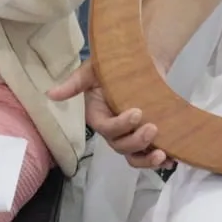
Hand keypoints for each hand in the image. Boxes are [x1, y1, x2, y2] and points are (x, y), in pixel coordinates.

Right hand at [48, 62, 170, 168]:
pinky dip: (160, 160)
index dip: (121, 125)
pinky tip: (172, 160)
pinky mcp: (146, 135)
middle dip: (136, 142)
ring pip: (133, 156)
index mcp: (98, 116)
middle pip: (120, 147)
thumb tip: (50, 94)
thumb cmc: (112, 65)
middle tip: (153, 128)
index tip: (138, 112)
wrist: (140, 60)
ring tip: (163, 155)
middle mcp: (112, 130)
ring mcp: (130, 134)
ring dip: (147, 159)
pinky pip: (149, 154)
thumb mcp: (91, 71)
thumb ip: (74, 84)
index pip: (106, 129)